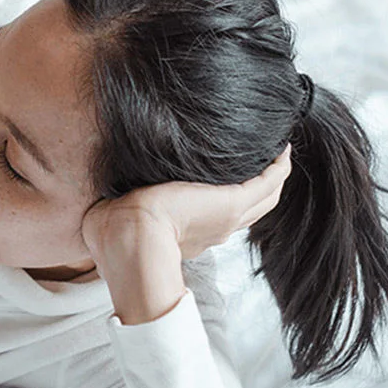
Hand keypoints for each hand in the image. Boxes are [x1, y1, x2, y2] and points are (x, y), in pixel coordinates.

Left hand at [82, 146, 292, 264]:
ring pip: (265, 197)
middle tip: (268, 162)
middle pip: (252, 209)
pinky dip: (278, 165)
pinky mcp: (232, 202)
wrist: (129, 241)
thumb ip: (119, 206)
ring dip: (275, 175)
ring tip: (278, 152)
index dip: (225, 202)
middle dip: (262, 186)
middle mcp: (214, 230)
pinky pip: (269, 180)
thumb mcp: (118, 217)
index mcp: (188, 236)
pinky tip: (282, 146)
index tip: (225, 185)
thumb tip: (105, 194)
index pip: (215, 218)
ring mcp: (227, 218)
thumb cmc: (112, 236)